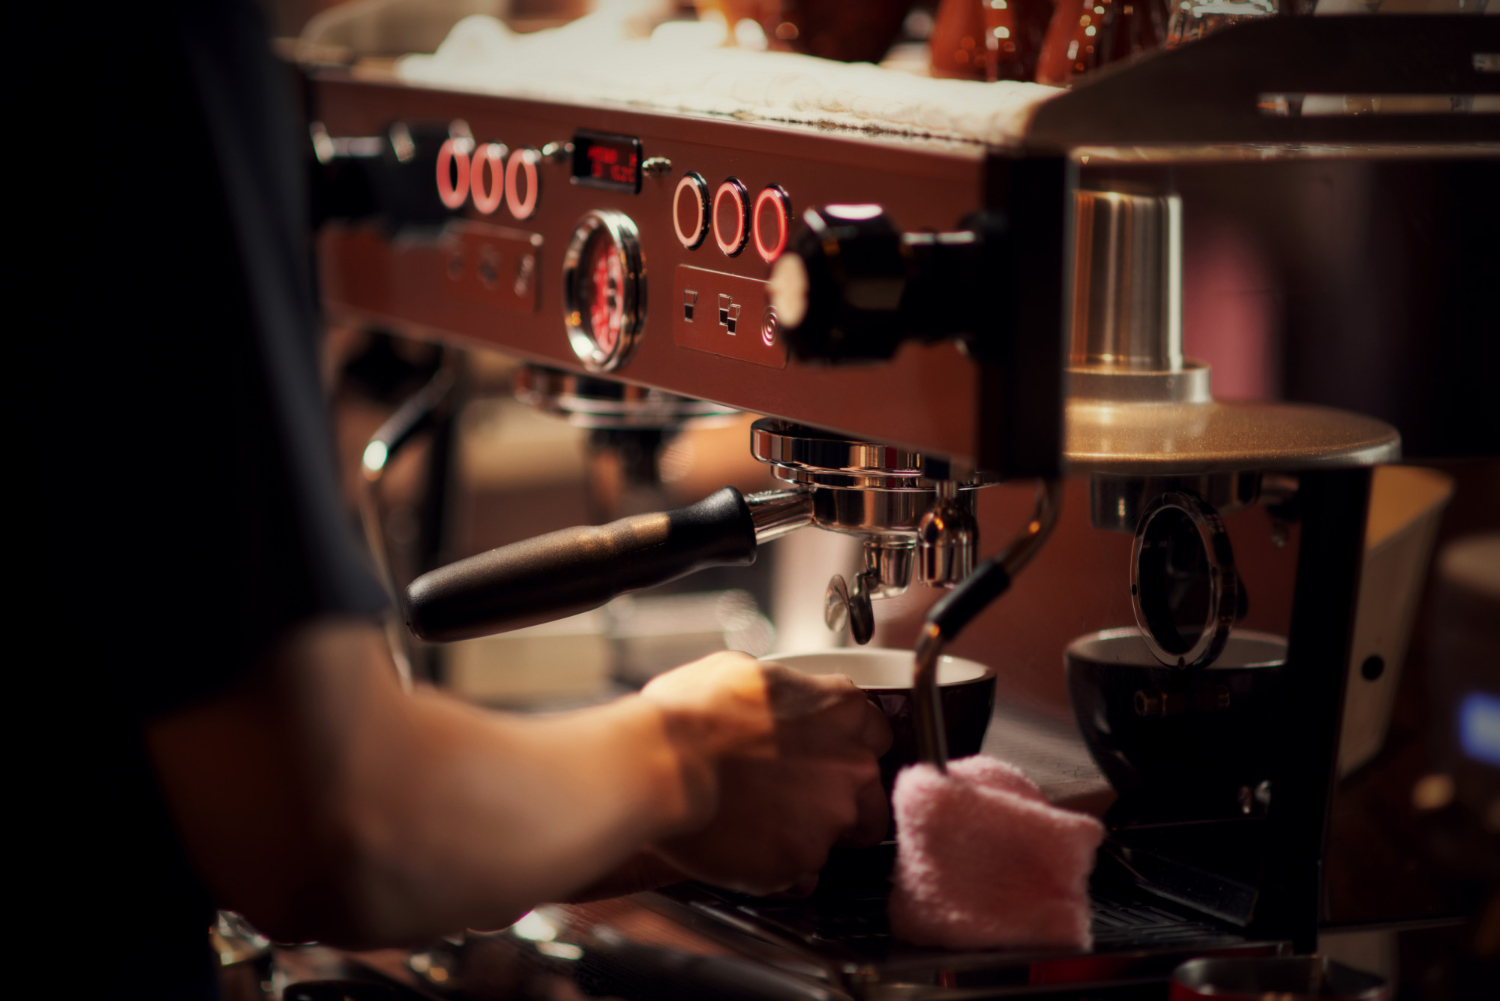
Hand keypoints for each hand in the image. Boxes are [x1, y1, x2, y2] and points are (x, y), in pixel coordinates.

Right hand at [639, 651, 891, 895]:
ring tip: (758, 825)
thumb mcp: (738, 671)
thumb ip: (776, 689)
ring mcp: (831, 817)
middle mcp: (852, 764)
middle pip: (870, 795)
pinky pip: (801, 875)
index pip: (876, 735)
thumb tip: (766, 697)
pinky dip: (778, 868)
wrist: (661, 766)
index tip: (827, 758)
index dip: (848, 750)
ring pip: (835, 838)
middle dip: (840, 802)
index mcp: (841, 710)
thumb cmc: (689, 715)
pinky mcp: (802, 862)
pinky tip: (745, 848)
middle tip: (795, 801)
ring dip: (806, 835)